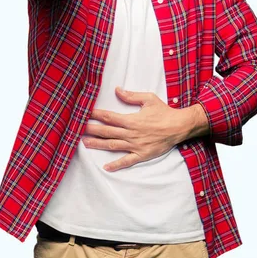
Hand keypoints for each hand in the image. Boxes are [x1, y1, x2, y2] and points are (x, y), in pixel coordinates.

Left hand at [81, 87, 206, 170]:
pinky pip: (127, 161)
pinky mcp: (141, 154)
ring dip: (98, 144)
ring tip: (84, 143)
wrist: (179, 127)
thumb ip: (131, 96)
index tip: (84, 113)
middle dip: (91, 130)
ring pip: (113, 145)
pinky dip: (116, 165)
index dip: (95, 115)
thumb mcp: (148, 99)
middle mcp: (131, 133)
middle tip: (77, 129)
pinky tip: (106, 167)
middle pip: (107, 132)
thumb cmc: (164, 112)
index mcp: (131, 120)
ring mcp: (135, 145)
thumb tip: (117, 90)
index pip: (109, 117)